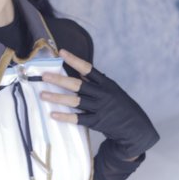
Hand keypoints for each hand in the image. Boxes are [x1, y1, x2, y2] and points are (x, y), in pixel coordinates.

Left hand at [40, 49, 158, 159]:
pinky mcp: (97, 122)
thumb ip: (95, 82)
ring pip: (75, 101)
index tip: (62, 52)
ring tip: (42, 95)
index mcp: (106, 83)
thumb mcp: (112, 90)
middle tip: (44, 76)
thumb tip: (78, 72)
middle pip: (77, 85)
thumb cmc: (121, 105)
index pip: (88, 68)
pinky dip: (65, 116)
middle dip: (59, 80)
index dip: (74, 60)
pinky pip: (78, 118)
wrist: (136, 127)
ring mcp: (100, 108)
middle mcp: (102, 94)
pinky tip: (53, 114)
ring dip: (57, 98)